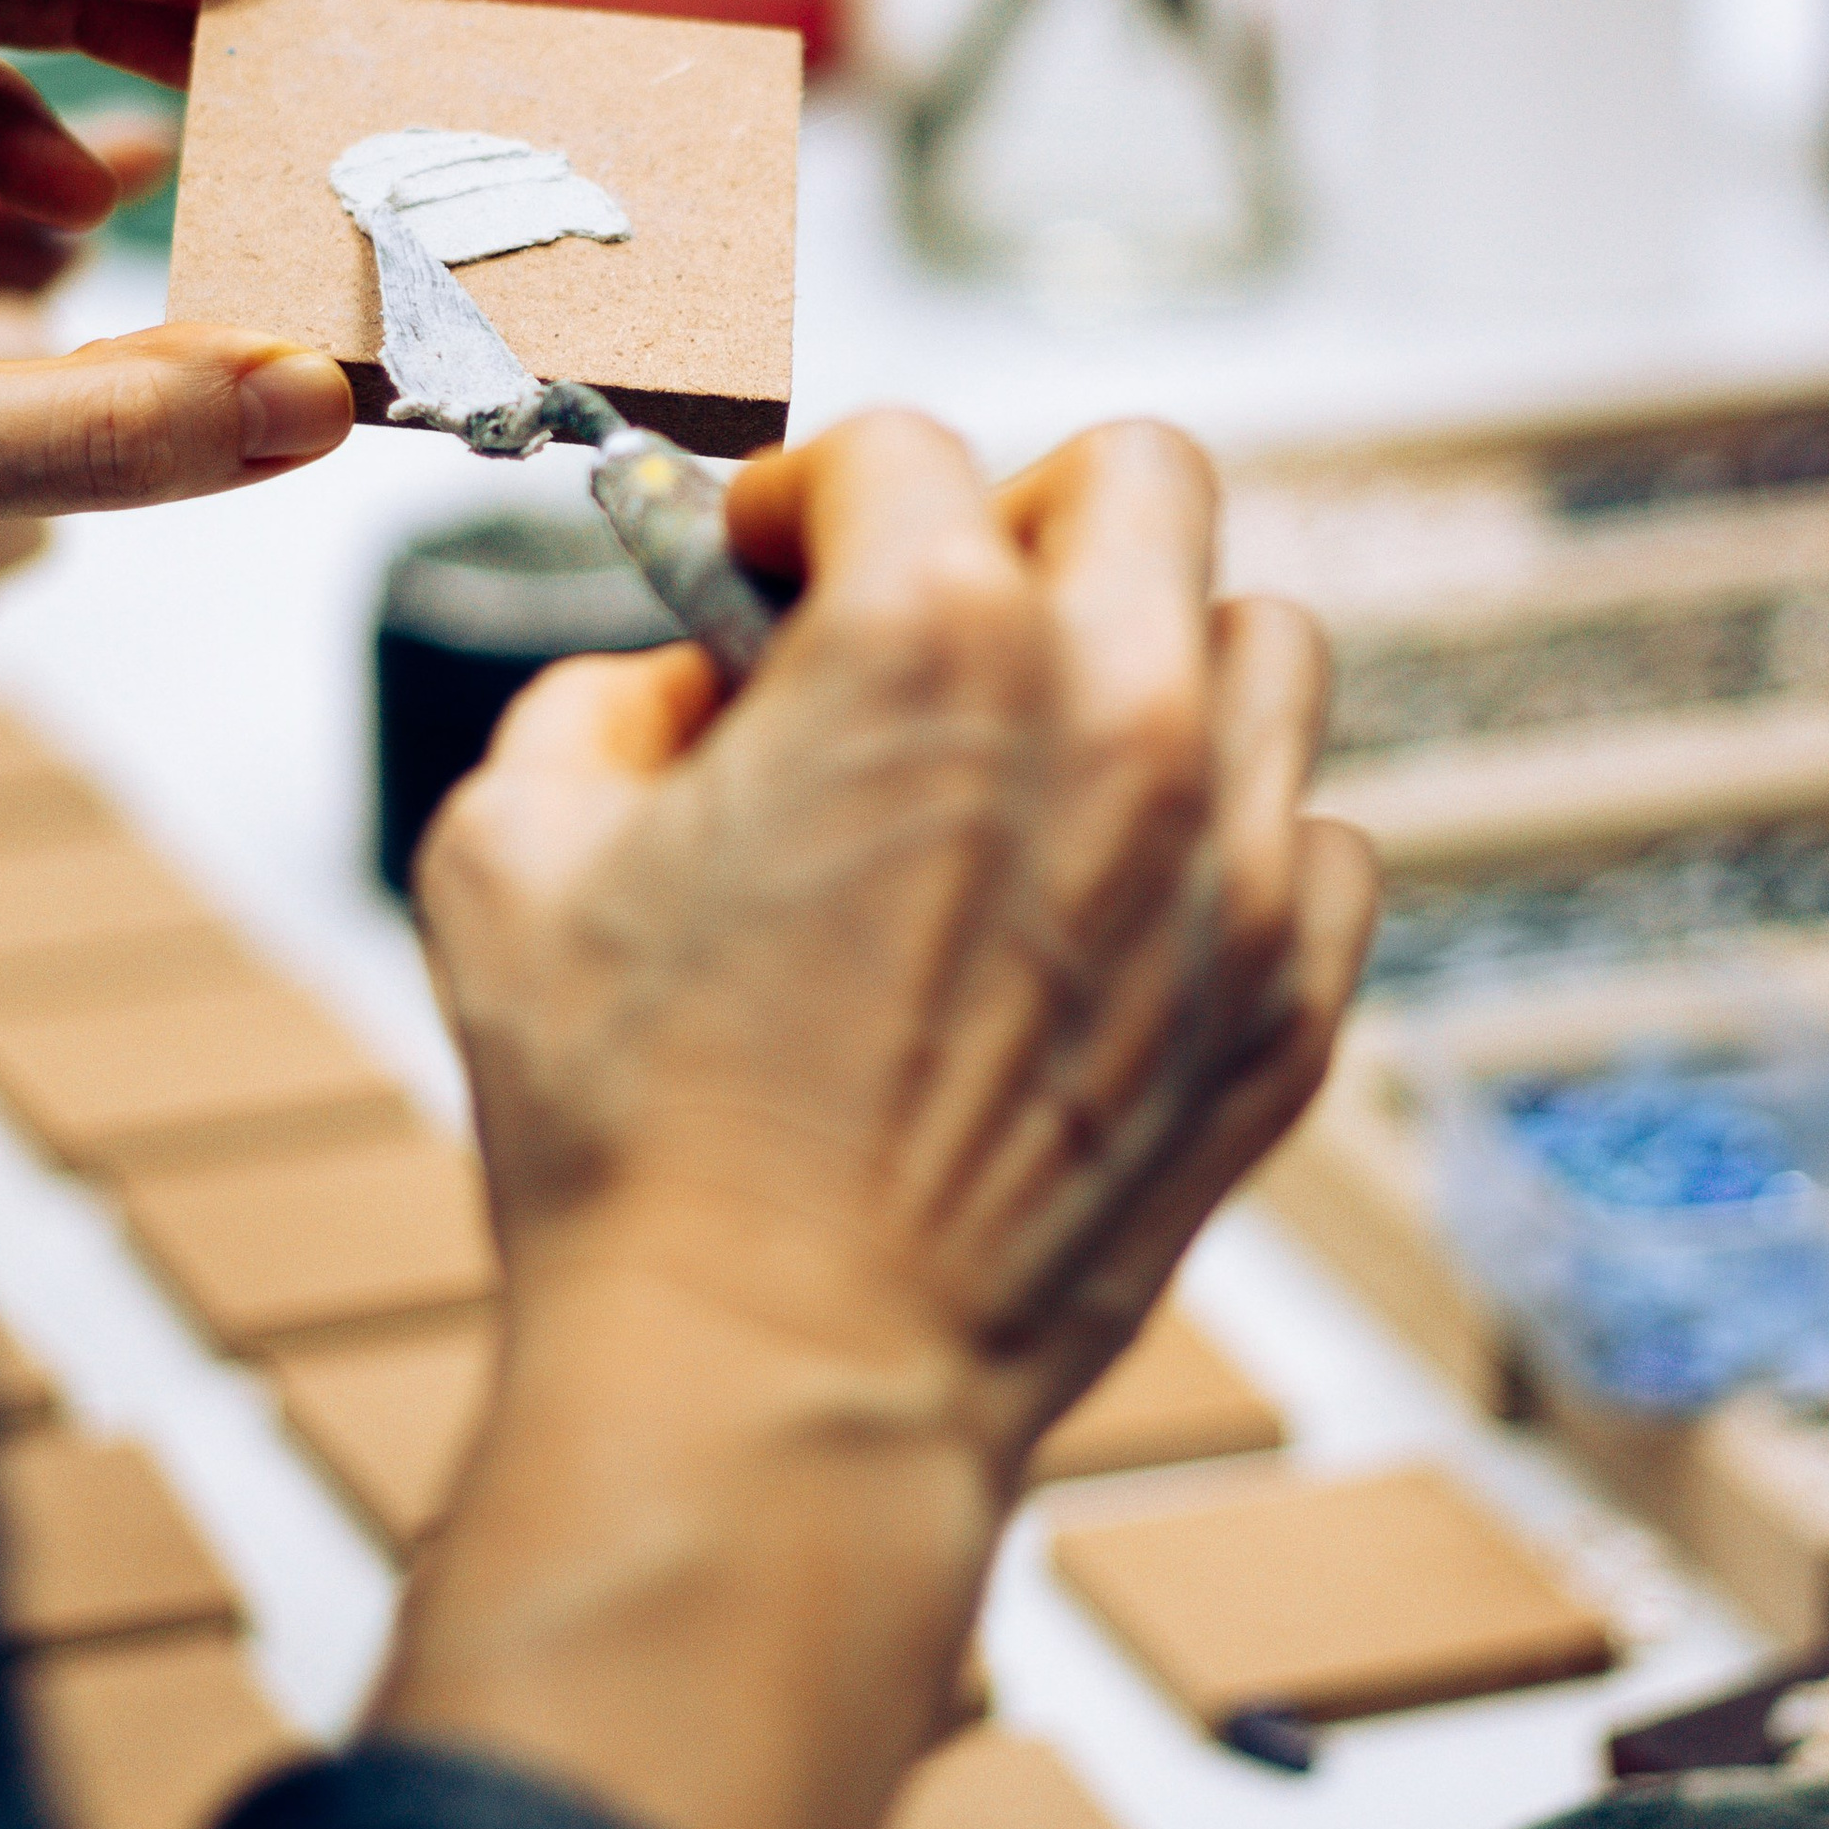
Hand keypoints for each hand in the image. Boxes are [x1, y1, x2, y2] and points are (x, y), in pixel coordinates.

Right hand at [421, 411, 1371, 1467]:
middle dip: (1018, 518)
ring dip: (1148, 664)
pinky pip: (1317, 839)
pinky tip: (1117, 904)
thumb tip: (690, 686)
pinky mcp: (1283, 1003)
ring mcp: (1228, 863)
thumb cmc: (637, 1139)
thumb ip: (605, 700)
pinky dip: (1232, 844)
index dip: (804, 497)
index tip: (770, 565)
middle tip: (936, 614)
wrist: (773, 1380)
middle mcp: (1115, 717)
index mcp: (926, 639)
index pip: (901, 448)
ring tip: (1040, 759)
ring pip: (1258, 645)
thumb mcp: (512, 846)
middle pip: (1138, 479)